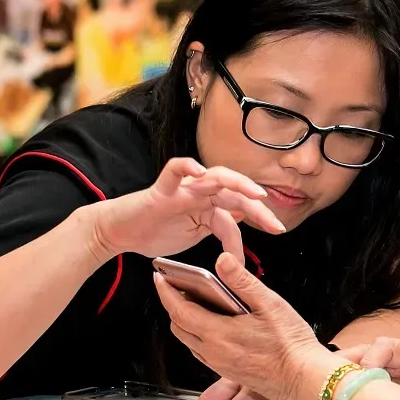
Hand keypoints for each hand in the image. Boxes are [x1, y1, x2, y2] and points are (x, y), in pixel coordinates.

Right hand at [90, 158, 284, 260]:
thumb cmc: (156, 231)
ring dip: (238, 183)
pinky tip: (198, 170)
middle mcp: (201, 191)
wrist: (121, 232)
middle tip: (276, 224)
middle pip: (236, 191)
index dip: (261, 218)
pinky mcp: (162, 190)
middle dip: (258, 207)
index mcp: (210, 203)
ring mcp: (183, 189)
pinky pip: (174, 171)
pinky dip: (186, 166)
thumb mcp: (197, 232)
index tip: (278, 230)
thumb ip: (219, 224)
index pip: (241, 208)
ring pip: (215, 176)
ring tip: (256, 194)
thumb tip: (242, 220)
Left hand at [155, 252, 331, 399]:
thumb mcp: (269, 303)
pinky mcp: (227, 371)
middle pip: (179, 326)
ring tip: (196, 302)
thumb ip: (242, 281)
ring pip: (188, 340)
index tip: (160, 277)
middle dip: (173, 305)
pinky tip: (216, 324)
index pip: (179, 310)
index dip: (166, 291)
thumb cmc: (290, 343)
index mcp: (218, 333)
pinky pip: (201, 351)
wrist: (303, 379)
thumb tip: (222, 260)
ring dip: (185, 320)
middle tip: (177, 286)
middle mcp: (212, 352)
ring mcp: (219, 364)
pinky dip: (199, 334)